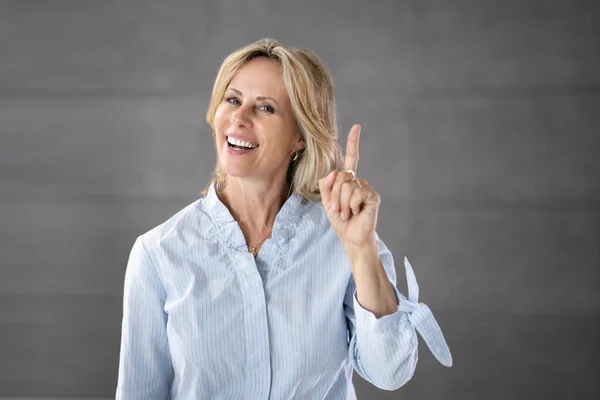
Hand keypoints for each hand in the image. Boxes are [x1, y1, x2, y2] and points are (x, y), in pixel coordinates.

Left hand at [318, 124, 380, 251]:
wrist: (351, 237)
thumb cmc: (340, 220)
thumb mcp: (326, 201)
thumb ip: (325, 184)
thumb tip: (334, 172)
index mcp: (348, 180)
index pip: (352, 158)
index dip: (353, 142)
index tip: (357, 126)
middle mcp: (359, 181)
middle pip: (340, 176)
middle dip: (334, 196)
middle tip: (337, 210)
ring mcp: (367, 188)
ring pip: (346, 186)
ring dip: (342, 204)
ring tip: (347, 213)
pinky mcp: (373, 196)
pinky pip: (356, 193)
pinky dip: (351, 206)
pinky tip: (356, 213)